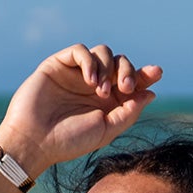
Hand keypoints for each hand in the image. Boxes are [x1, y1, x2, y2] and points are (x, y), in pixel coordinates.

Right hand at [0, 45, 160, 176]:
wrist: (35, 141)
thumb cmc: (68, 142)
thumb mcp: (106, 131)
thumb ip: (128, 112)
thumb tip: (150, 93)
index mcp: (107, 103)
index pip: (130, 82)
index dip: (145, 75)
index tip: (157, 73)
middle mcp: (93, 86)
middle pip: (120, 62)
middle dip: (128, 71)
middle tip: (125, 87)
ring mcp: (76, 74)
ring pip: (103, 53)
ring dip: (108, 68)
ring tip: (100, 91)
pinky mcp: (59, 64)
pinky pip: (81, 50)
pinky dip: (90, 61)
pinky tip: (90, 81)